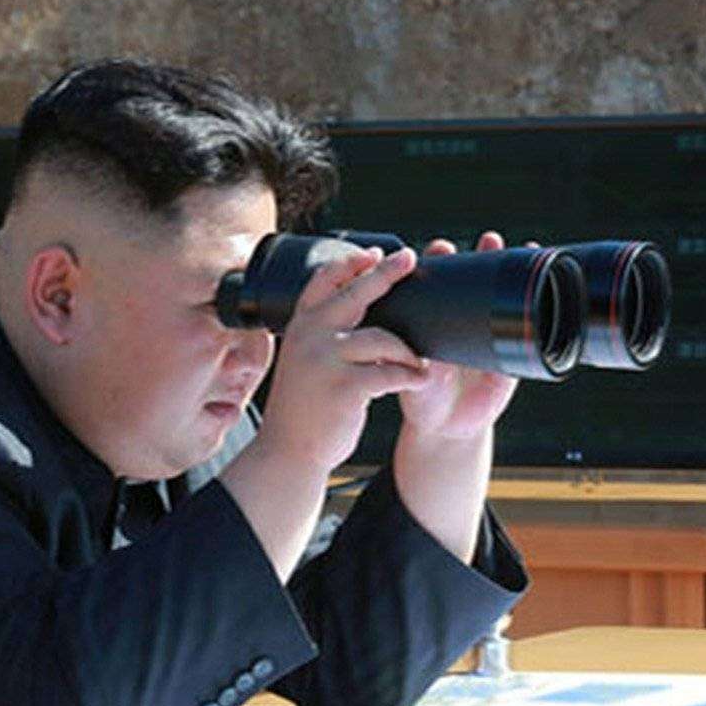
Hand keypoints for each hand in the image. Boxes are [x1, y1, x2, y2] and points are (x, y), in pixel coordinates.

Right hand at [254, 245, 431, 473]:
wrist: (288, 451)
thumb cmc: (303, 407)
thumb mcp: (303, 361)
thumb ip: (321, 335)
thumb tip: (359, 308)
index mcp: (301, 326)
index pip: (323, 280)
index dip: (350, 263)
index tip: (374, 253)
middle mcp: (310, 337)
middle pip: (356, 293)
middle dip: (386, 272)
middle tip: (410, 258)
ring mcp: (326, 361)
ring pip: (383, 338)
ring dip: (407, 350)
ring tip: (418, 362)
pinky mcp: (345, 389)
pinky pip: (390, 373)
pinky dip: (410, 376)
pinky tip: (418, 380)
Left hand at [397, 231, 520, 442]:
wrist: (445, 426)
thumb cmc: (422, 395)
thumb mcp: (416, 376)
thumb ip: (421, 364)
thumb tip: (426, 355)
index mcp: (434, 314)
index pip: (438, 277)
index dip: (440, 259)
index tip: (443, 248)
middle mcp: (462, 316)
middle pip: (474, 275)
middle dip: (482, 253)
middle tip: (489, 240)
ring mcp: (489, 331)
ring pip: (501, 293)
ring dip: (511, 269)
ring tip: (521, 248)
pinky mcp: (510, 352)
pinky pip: (527, 326)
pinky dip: (538, 305)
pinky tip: (548, 282)